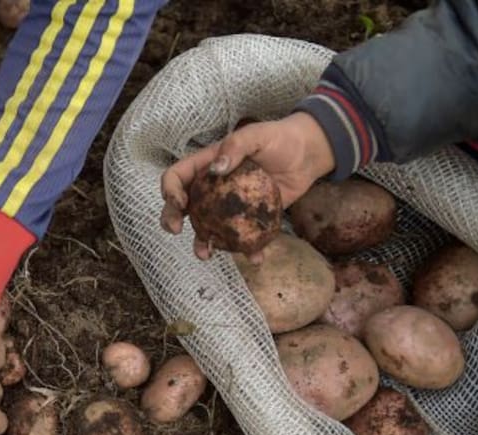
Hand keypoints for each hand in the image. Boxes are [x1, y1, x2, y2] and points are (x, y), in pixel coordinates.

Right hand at [160, 112, 336, 259]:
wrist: (307, 155)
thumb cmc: (279, 139)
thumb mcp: (256, 134)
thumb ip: (236, 146)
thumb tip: (216, 169)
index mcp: (206, 167)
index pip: (176, 177)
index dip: (170, 191)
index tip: (179, 203)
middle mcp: (210, 190)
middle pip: (181, 207)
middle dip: (171, 220)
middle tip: (176, 231)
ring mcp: (227, 209)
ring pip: (205, 229)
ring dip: (201, 244)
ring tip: (205, 254)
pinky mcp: (248, 221)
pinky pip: (241, 239)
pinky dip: (247, 251)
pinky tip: (255, 257)